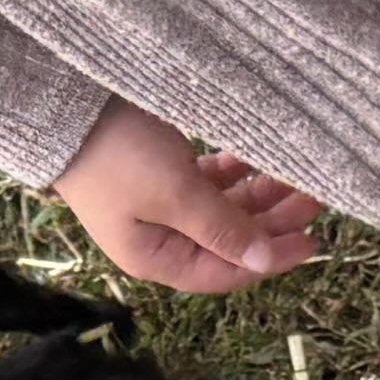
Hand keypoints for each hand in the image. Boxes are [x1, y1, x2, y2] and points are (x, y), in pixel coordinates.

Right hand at [53, 105, 319, 292]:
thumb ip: (222, 228)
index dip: (269, 260)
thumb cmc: (118, 156)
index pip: (223, 273)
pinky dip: (234, 173)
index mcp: (157, 258)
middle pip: (227, 239)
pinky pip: (207, 182)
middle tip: (314, 196)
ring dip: (257, 195)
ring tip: (296, 174)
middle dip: (271, 222)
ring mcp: (158, 204)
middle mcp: (159, 238)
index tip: (312, 240)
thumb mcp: (175, 194)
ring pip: (221, 208)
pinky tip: (258, 156)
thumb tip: (265, 261)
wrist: (65, 107)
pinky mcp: (158, 171)